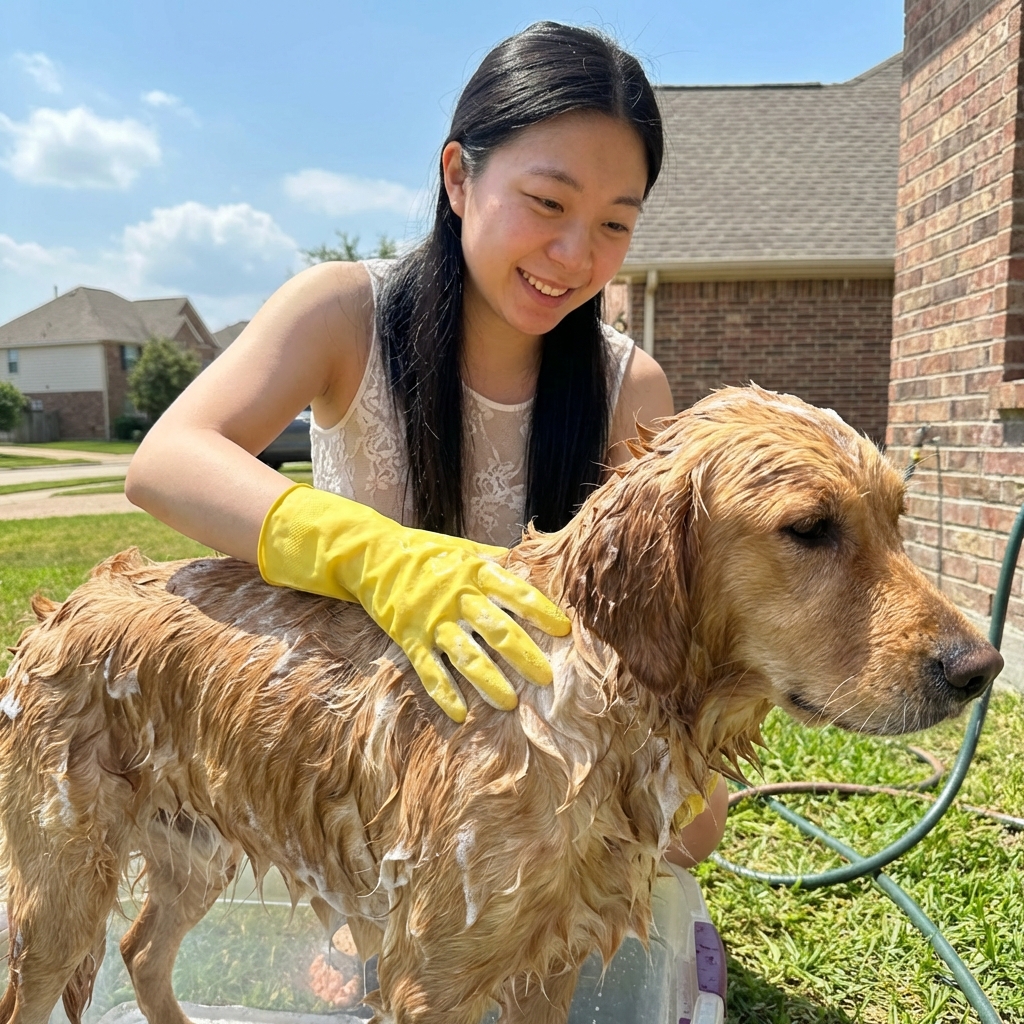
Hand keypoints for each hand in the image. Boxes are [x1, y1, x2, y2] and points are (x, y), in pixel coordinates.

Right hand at [258, 485, 570, 720]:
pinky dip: (444, 692)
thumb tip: (528, 562)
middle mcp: (458, 597)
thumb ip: (494, 559)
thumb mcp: (462, 547)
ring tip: (510, 703)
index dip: (542, 612)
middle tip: (547, 679)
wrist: (372, 555)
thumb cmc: (424, 551)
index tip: (564, 631)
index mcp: (476, 572)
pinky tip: (460, 714)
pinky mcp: (411, 638)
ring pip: (467, 656)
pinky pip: (430, 670)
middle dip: (524, 656)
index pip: (517, 593)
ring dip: (490, 681)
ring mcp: (434, 620)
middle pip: (498, 630)